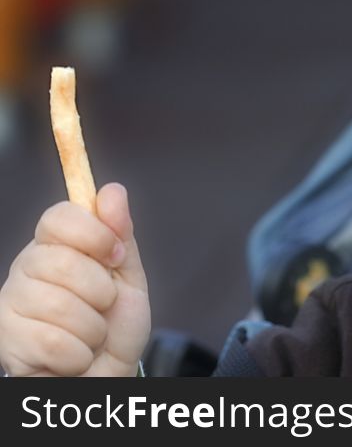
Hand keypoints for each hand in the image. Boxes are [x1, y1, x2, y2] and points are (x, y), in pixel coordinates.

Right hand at [0, 183, 150, 375]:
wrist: (107, 374)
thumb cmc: (115, 324)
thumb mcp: (128, 275)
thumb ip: (120, 234)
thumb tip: (113, 189)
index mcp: (55, 246)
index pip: (59, 217)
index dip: (95, 234)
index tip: (115, 256)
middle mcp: (25, 269)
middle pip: (61, 262)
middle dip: (100, 291)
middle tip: (104, 305)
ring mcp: (11, 304)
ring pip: (59, 306)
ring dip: (93, 327)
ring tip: (90, 333)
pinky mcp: (6, 341)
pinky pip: (54, 343)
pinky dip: (79, 354)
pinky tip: (76, 356)